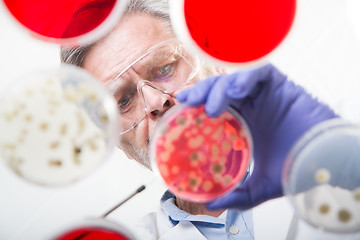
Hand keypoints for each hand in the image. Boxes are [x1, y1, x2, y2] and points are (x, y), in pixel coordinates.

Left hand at [177, 64, 337, 209]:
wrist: (324, 161)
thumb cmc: (296, 168)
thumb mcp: (260, 185)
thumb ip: (238, 193)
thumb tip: (213, 203)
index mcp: (242, 122)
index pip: (212, 106)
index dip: (195, 104)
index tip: (180, 107)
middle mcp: (250, 105)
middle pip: (218, 89)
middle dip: (201, 92)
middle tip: (187, 101)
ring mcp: (263, 94)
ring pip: (233, 79)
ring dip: (219, 88)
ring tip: (213, 107)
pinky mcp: (280, 85)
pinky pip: (259, 72)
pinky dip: (245, 78)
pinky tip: (236, 91)